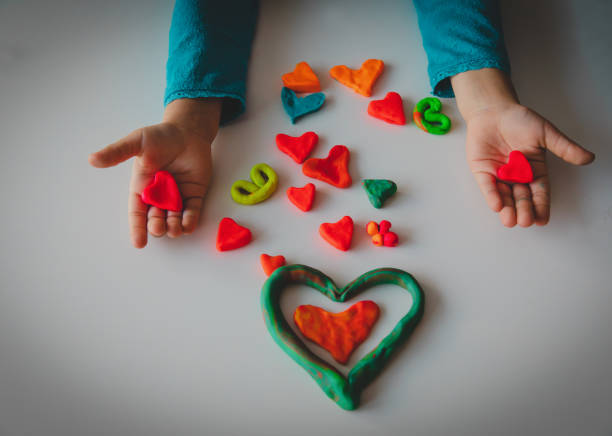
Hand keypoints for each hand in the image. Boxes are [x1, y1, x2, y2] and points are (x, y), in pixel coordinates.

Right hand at [89, 98, 221, 246]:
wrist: (187, 131)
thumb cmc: (160, 137)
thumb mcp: (137, 143)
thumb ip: (117, 152)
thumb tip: (92, 159)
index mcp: (142, 187)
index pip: (137, 212)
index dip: (137, 228)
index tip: (138, 243)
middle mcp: (159, 196)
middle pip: (156, 218)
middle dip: (156, 226)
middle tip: (158, 228)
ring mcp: (177, 197)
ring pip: (174, 218)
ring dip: (174, 227)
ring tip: (175, 229)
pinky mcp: (194, 194)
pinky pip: (192, 211)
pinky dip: (190, 220)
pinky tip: (188, 226)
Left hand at [452, 69, 594, 226]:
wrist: (493, 111)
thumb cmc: (519, 120)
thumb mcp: (545, 133)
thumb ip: (564, 147)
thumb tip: (588, 158)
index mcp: (534, 170)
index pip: (539, 192)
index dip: (541, 206)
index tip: (542, 220)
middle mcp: (517, 176)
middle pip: (522, 197)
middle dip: (524, 210)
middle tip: (526, 221)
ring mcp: (499, 175)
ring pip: (504, 196)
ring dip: (507, 209)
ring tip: (511, 221)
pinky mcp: (483, 172)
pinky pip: (487, 186)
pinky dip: (492, 195)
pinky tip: (496, 206)